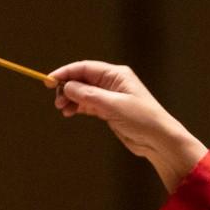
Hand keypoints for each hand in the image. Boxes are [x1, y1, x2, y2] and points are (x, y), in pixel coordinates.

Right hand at [48, 60, 207, 190]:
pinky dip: (78, 108)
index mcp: (116, 74)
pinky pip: (88, 105)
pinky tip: (70, 113)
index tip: (50, 81)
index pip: (85, 68)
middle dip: (67, 88)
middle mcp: (112, 82)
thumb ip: (89, 95)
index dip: (66, 73)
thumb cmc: (142, 119)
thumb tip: (68, 86)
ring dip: (71, 99)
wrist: (158, 140)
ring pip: (84, 93)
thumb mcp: (113, 106)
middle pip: (82, 79)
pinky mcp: (109, 110)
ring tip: (62, 110)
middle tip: (57, 102)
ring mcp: (111, 96)